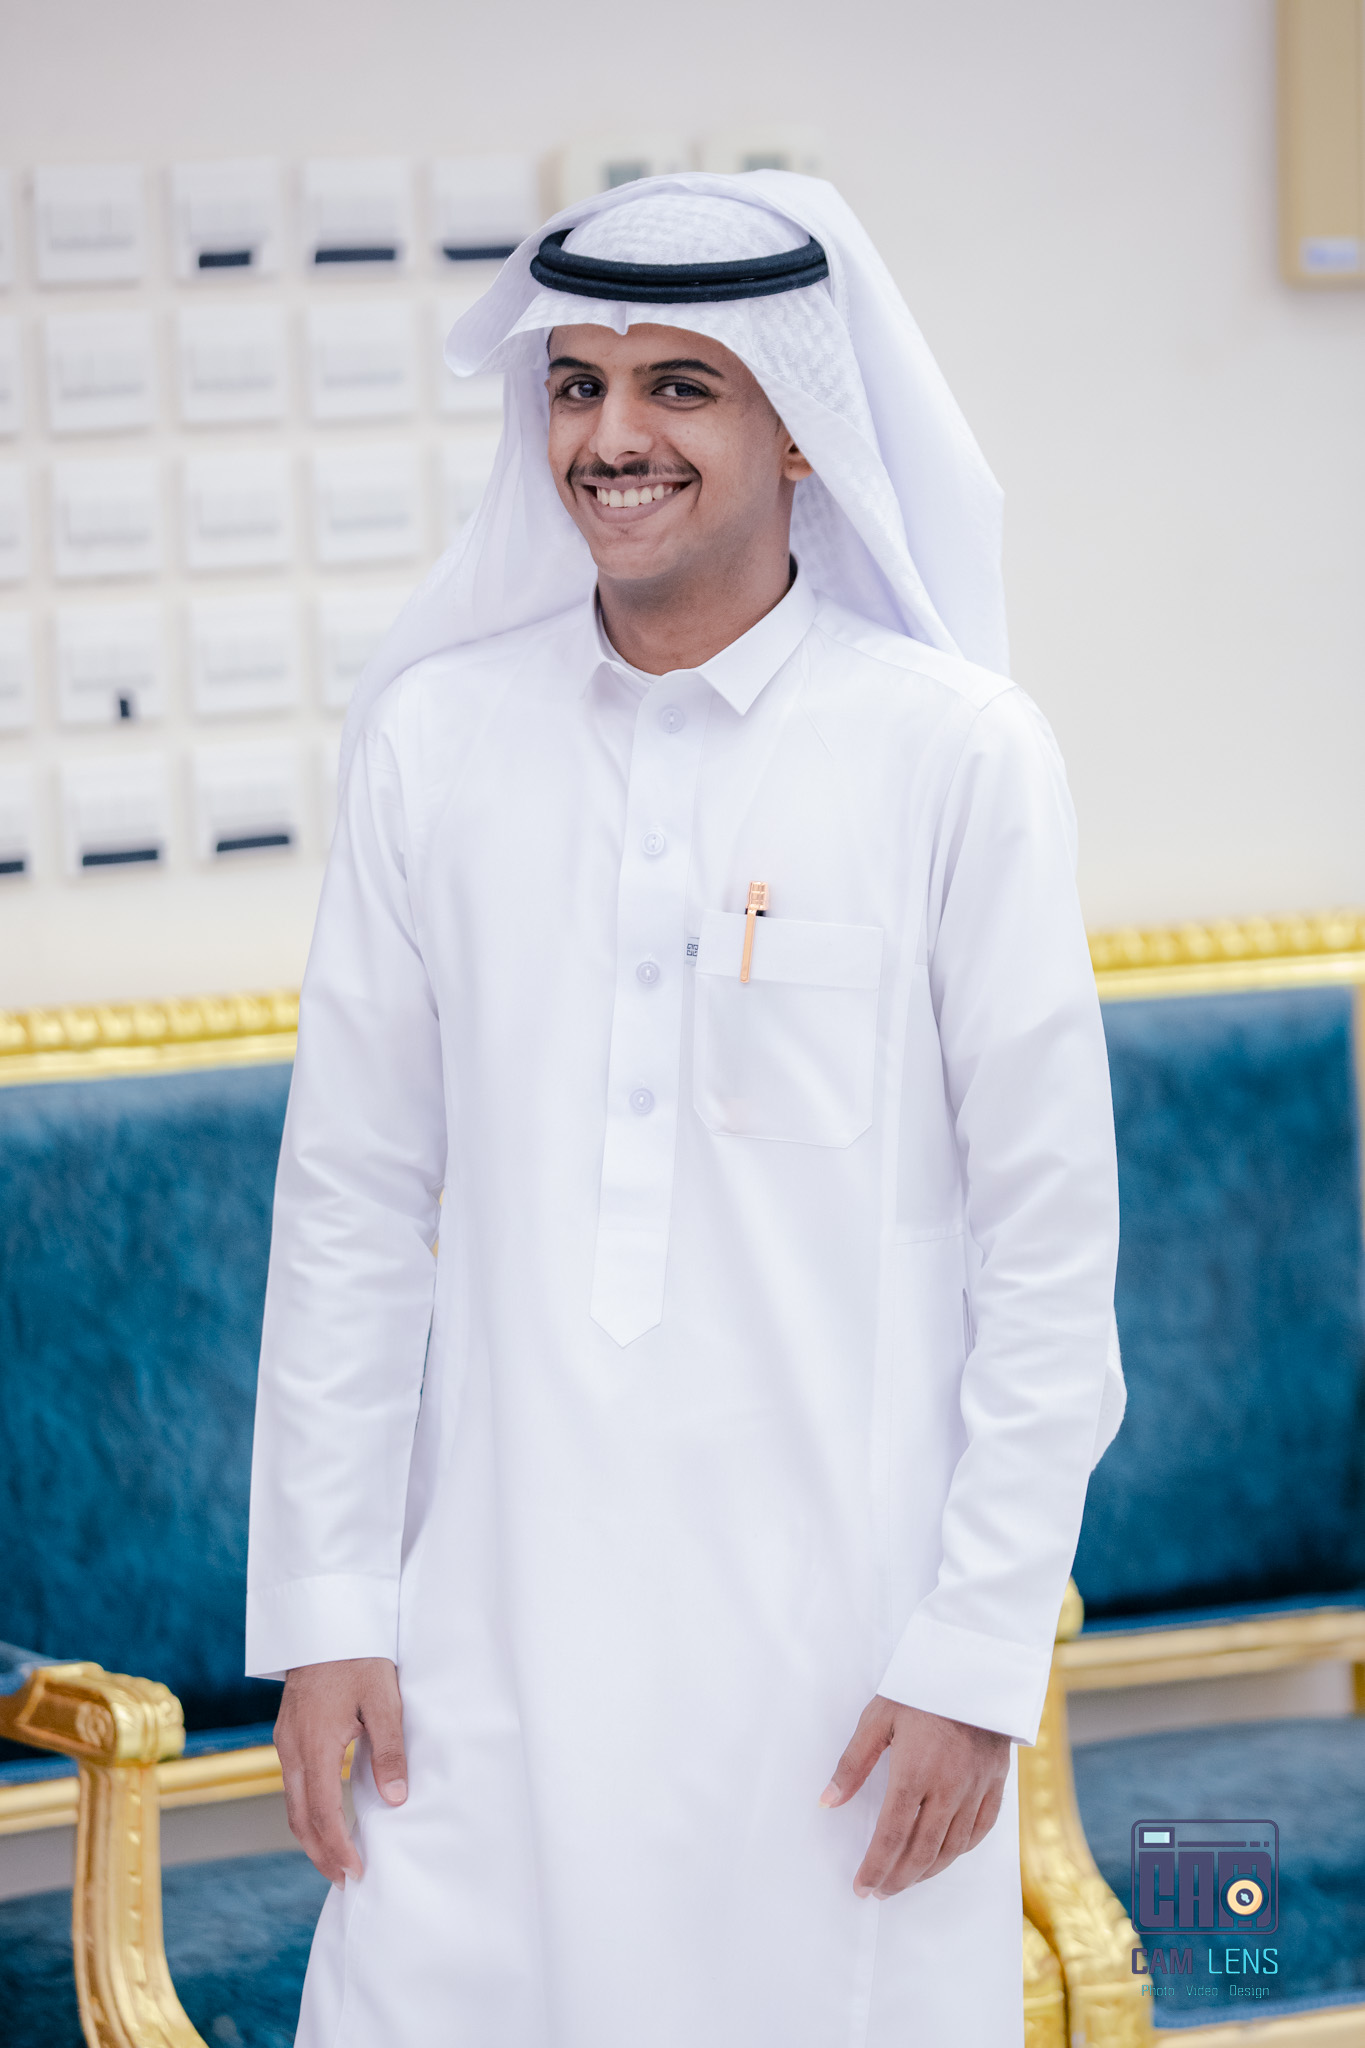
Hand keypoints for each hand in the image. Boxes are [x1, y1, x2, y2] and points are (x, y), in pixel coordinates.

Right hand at [275, 1656, 406, 1884]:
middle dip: (320, 1853)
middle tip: (344, 1880)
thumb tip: (395, 1799)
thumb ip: (389, 1750)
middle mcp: (292, 1748)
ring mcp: (285, 1741)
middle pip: (298, 1817)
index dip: (337, 1848)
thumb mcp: (383, 1700)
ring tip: (336, 1858)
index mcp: (315, 1744)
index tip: (355, 1873)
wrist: (325, 1621)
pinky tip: (325, 1816)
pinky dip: (306, 1810)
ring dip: (311, 1835)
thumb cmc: (358, 1657)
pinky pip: (292, 1784)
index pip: (322, 1813)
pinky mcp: (287, 1733)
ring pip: (291, 1803)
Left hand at [820, 1695, 1008, 1897]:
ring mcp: (976, 1789)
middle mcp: (948, 1788)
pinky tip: (942, 1857)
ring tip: (904, 1880)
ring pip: (951, 1848)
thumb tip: (827, 1801)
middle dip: (897, 1878)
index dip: (876, 1867)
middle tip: (879, 1891)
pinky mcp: (995, 1785)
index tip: (862, 1886)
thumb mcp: (878, 1718)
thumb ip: (853, 1763)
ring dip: (926, 1872)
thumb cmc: (920, 1689)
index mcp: (915, 1771)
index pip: (892, 1835)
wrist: (976, 1669)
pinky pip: (979, 1832)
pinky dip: (958, 1852)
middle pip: (922, 1851)